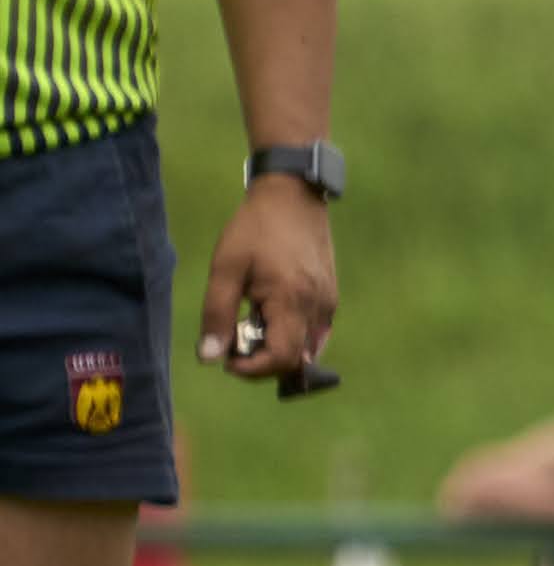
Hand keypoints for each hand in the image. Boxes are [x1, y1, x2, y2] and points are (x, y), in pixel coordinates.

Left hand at [199, 174, 335, 385]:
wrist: (293, 196)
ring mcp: (328, 303)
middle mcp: (318, 308)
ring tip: (251, 325)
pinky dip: (292, 337)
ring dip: (277, 350)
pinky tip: (270, 315)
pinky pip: (315, 333)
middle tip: (235, 340)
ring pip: (308, 349)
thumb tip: (210, 358)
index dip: (252, 370)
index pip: (281, 359)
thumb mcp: (225, 269)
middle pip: (296, 360)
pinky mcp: (331, 296)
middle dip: (262, 362)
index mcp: (291, 301)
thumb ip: (217, 315)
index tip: (228, 358)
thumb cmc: (254, 229)